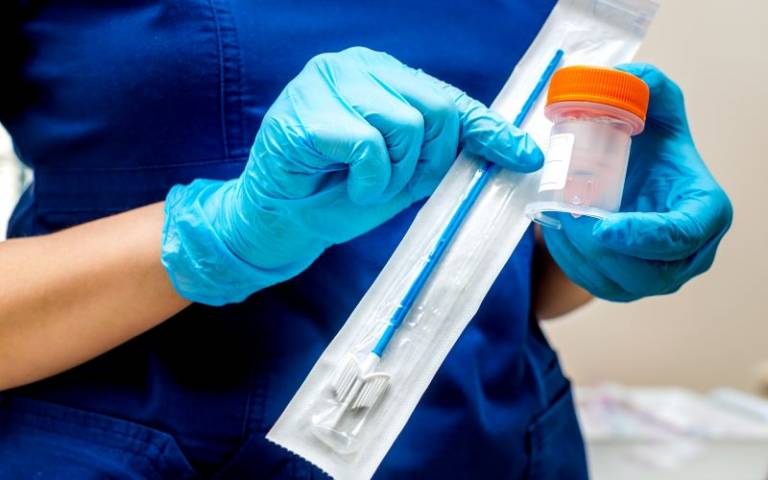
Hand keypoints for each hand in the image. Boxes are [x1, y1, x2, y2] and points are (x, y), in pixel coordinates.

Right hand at [162, 47, 542, 304]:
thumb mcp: (404, 174)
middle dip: (427, 162)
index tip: (524, 156)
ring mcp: (328, 81)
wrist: (281, 220)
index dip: (489, 130)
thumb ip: (442, 154)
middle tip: (394, 184)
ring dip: (393, 174)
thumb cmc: (339, 194)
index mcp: (383, 76)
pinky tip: (343, 184)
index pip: (449, 99)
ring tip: (362, 184)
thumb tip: (510, 151)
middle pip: (436, 110)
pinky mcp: (307, 110)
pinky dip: (367, 179)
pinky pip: (369, 146)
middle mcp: (357, 66)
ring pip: (406, 126)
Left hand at [542, 64, 731, 301]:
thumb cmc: (650, 145)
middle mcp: (690, 253)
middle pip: (649, 271)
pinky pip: (598, 285)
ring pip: (620, 284)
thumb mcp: (655, 107)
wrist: (632, 174)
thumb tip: (622, 77)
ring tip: (556, 221)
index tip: (601, 226)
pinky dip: (572, 263)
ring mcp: (660, 276)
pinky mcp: (629, 286)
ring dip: (580, 257)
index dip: (642, 236)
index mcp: (705, 211)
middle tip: (566, 217)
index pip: (681, 236)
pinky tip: (556, 232)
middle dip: (600, 249)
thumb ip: (648, 86)